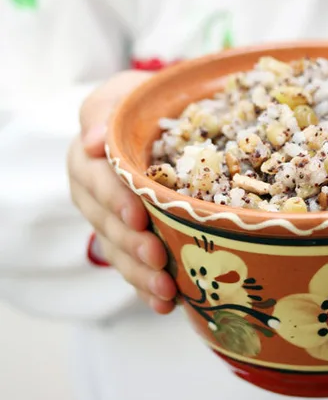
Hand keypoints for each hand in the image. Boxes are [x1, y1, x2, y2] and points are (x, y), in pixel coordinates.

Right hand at [67, 71, 177, 313]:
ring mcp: (111, 222)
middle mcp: (94, 195)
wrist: (156, 126)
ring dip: (141, 274)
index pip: (96, 180)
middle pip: (107, 224)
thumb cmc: (140, 107)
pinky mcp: (129, 240)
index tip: (138, 216)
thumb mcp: (122, 95)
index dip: (115, 199)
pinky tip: (165, 305)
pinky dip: (146, 287)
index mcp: (88, 159)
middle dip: (132, 244)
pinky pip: (132, 268)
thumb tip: (94, 142)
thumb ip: (105, 110)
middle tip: (158, 258)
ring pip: (119, 252)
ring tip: (166, 293)